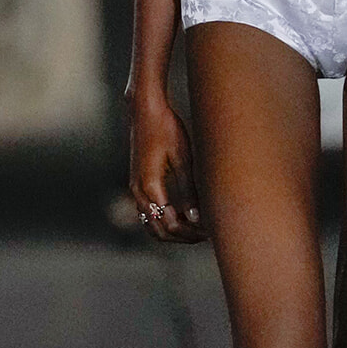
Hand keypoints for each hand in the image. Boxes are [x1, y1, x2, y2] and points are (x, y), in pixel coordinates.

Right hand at [128, 90, 206, 241]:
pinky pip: (148, 214)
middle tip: (207, 234)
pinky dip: (164, 222)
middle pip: (159, 230)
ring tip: (197, 229)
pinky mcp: (137, 184)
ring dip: (173, 232)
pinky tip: (183, 217)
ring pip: (151, 225)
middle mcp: (138, 192)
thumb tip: (196, 218)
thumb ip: (189, 190)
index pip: (171, 224)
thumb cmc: (166, 128)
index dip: (192, 232)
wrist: (144, 110)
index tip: (211, 230)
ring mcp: (135, 189)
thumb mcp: (182, 157)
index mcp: (150, 186)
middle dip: (184, 237)